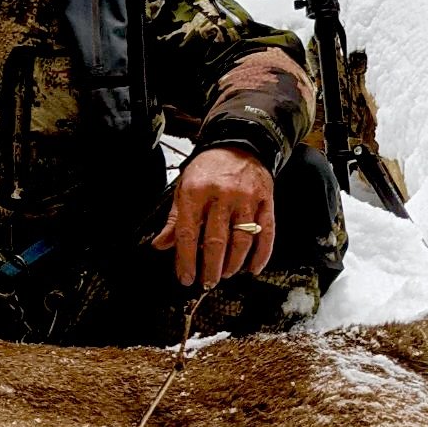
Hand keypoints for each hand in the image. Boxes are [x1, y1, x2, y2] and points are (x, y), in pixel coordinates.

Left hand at [152, 146, 274, 289]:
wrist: (239, 143)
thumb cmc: (208, 169)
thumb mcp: (183, 187)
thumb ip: (174, 219)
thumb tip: (160, 245)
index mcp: (195, 192)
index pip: (187, 232)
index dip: (185, 259)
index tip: (185, 278)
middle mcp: (221, 195)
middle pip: (215, 241)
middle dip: (210, 268)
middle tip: (207, 283)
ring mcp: (246, 198)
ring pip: (241, 240)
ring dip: (233, 263)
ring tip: (225, 274)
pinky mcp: (266, 200)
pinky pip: (266, 232)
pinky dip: (261, 255)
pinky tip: (253, 269)